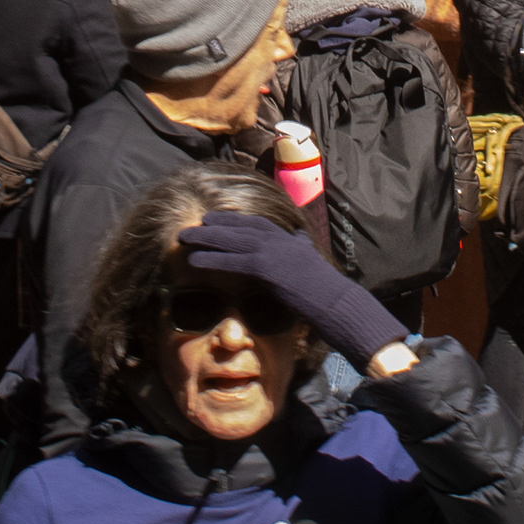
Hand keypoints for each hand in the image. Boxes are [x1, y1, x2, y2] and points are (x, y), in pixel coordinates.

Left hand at [168, 217, 404, 367]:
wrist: (339, 304)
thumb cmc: (328, 293)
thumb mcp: (313, 264)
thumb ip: (302, 249)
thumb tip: (299, 239)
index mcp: (291, 241)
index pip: (259, 224)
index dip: (236, 221)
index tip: (217, 219)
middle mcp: (282, 241)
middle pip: (242, 226)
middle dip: (216, 224)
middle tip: (194, 224)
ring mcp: (276, 252)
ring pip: (234, 239)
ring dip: (206, 237)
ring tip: (184, 238)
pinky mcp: (269, 268)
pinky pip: (234, 261)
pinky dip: (213, 259)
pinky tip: (194, 260)